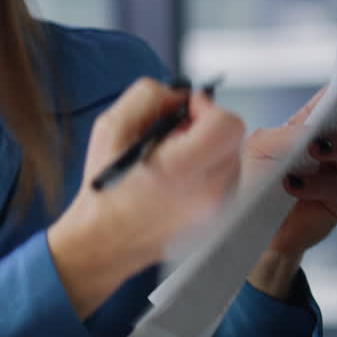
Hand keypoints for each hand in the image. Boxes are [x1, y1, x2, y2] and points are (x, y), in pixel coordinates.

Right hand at [48, 78, 243, 318]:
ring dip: (208, 146)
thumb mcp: (111, 128)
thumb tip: (177, 94)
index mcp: (180, 172)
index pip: (226, 125)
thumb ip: (146, 97)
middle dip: (206, 125)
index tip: (188, 106)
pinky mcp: (218, 220)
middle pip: (233, 138)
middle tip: (175, 131)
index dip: (207, 106)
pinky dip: (208, 168)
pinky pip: (226, 179)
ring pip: (232, 157)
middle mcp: (207, 196)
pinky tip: (178, 177)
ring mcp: (216, 212)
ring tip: (172, 157)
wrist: (103, 242)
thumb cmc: (104, 190)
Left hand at [242, 67, 336, 297]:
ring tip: (312, 150)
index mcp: (305, 129)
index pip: (332, 102)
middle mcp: (327, 148)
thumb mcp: (259, 149)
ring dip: (331, 148)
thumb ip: (284, 135)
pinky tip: (293, 184)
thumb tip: (310, 135)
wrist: (249, 228)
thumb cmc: (251, 184)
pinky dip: (315, 184)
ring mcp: (336, 174)